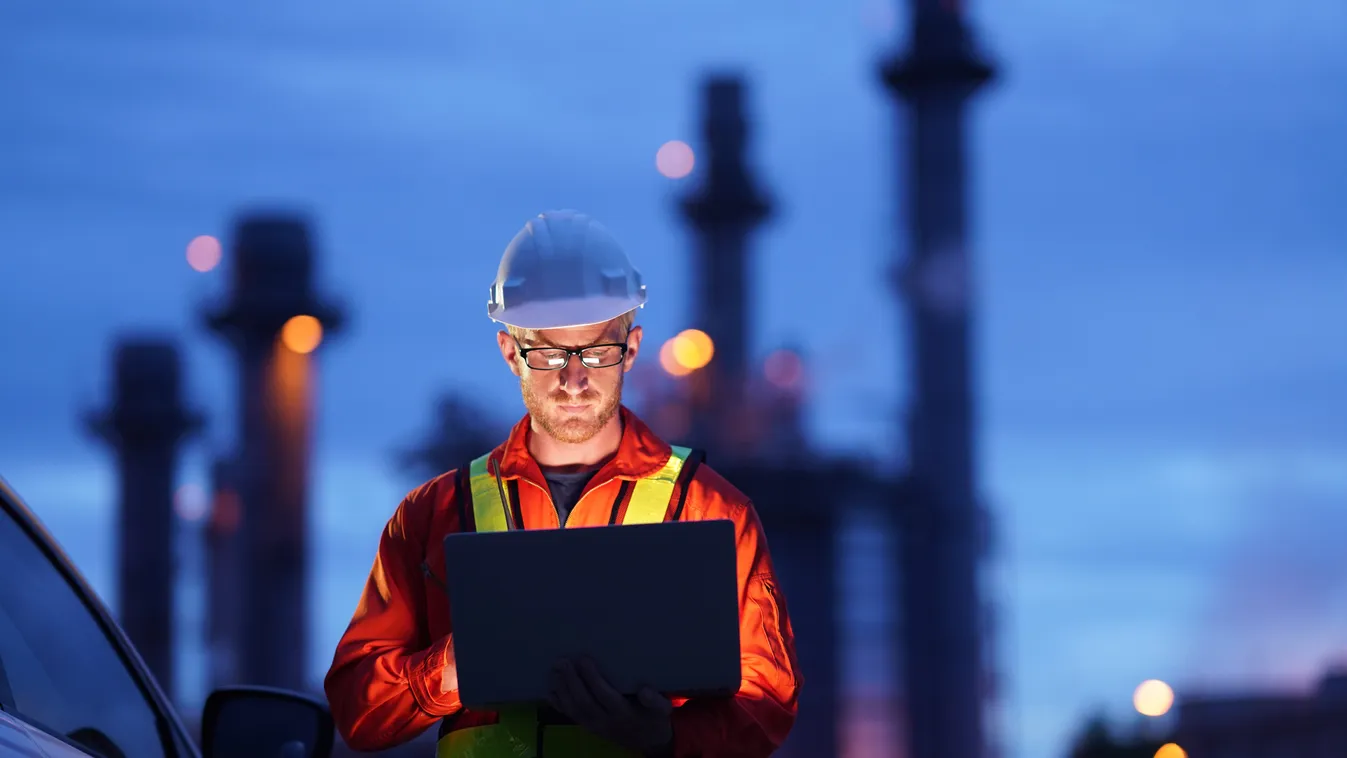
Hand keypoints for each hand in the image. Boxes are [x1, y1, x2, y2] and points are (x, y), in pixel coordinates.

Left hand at [548, 657, 673, 755]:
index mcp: (624, 714)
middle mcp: (606, 721)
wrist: (648, 740)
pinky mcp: (588, 727)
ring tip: (554, 670)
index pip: (604, 695)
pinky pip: (571, 716)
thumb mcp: (663, 710)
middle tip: (562, 661)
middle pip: (584, 702)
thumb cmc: (654, 718)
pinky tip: (550, 690)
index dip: (593, 678)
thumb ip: (656, 701)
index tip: (584, 659)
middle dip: (572, 681)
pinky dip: (559, 703)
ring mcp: (595, 726)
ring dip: (562, 690)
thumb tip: (644, 690)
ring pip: (574, 710)